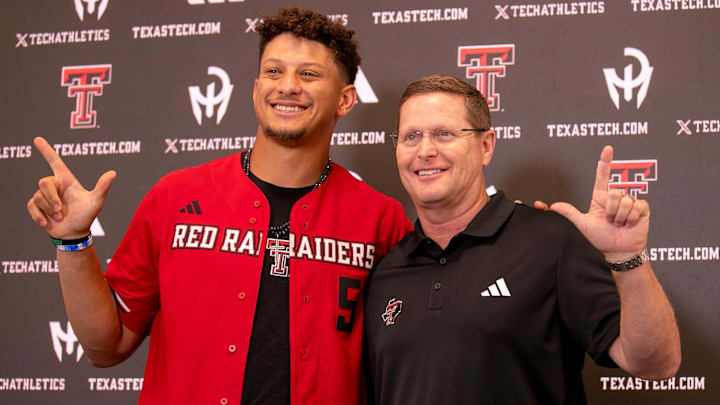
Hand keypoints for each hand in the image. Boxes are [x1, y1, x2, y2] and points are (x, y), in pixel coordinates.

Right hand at [26, 137, 115, 239]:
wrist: (74, 233)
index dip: (46, 151)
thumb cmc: (86, 216)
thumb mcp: (96, 201)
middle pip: (44, 182)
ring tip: (59, 217)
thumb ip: (102, 187)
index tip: (37, 139)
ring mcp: (45, 197)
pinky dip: (39, 216)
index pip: (55, 162)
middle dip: (52, 198)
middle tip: (61, 210)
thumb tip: (113, 173)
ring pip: (38, 196)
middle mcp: (55, 186)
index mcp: (67, 181)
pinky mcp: (37, 207)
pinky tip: (47, 222)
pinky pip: (31, 206)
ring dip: (49, 209)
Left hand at [538, 145, 648, 260]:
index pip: (603, 176)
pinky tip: (629, 224)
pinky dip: (630, 218)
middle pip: (614, 192)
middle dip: (610, 209)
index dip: (605, 162)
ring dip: (620, 216)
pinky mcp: (641, 209)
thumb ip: (570, 214)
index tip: (608, 149)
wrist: (616, 251)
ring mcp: (629, 203)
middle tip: (610, 221)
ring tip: (619, 224)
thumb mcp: (582, 225)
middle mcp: (615, 198)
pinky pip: (636, 206)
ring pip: (625, 200)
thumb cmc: (599, 238)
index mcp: (600, 198)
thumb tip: (553, 206)